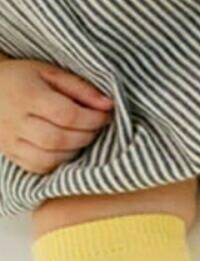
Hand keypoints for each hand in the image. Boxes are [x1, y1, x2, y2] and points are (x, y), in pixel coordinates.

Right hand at [0, 59, 112, 173]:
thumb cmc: (25, 80)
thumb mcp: (50, 73)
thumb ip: (81, 88)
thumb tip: (109, 105)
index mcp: (25, 94)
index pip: (66, 114)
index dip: (92, 119)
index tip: (105, 115)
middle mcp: (13, 120)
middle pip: (59, 138)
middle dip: (86, 135)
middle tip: (96, 127)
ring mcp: (9, 140)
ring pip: (51, 157)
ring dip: (75, 150)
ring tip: (81, 137)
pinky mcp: (11, 154)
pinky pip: (40, 167)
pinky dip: (59, 162)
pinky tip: (66, 148)